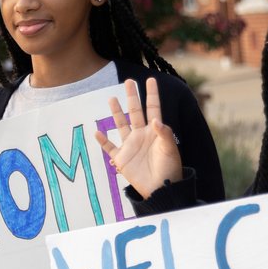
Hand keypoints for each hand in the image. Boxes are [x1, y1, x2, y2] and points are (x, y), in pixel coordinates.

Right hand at [94, 78, 182, 198]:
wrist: (161, 188)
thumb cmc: (170, 168)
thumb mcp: (170, 149)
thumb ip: (164, 133)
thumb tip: (155, 119)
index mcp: (155, 131)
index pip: (153, 108)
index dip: (152, 94)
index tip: (150, 80)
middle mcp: (141, 135)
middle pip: (135, 111)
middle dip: (132, 97)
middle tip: (128, 81)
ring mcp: (130, 146)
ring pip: (121, 125)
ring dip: (116, 112)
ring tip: (111, 98)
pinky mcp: (122, 158)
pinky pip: (109, 147)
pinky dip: (102, 141)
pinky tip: (97, 132)